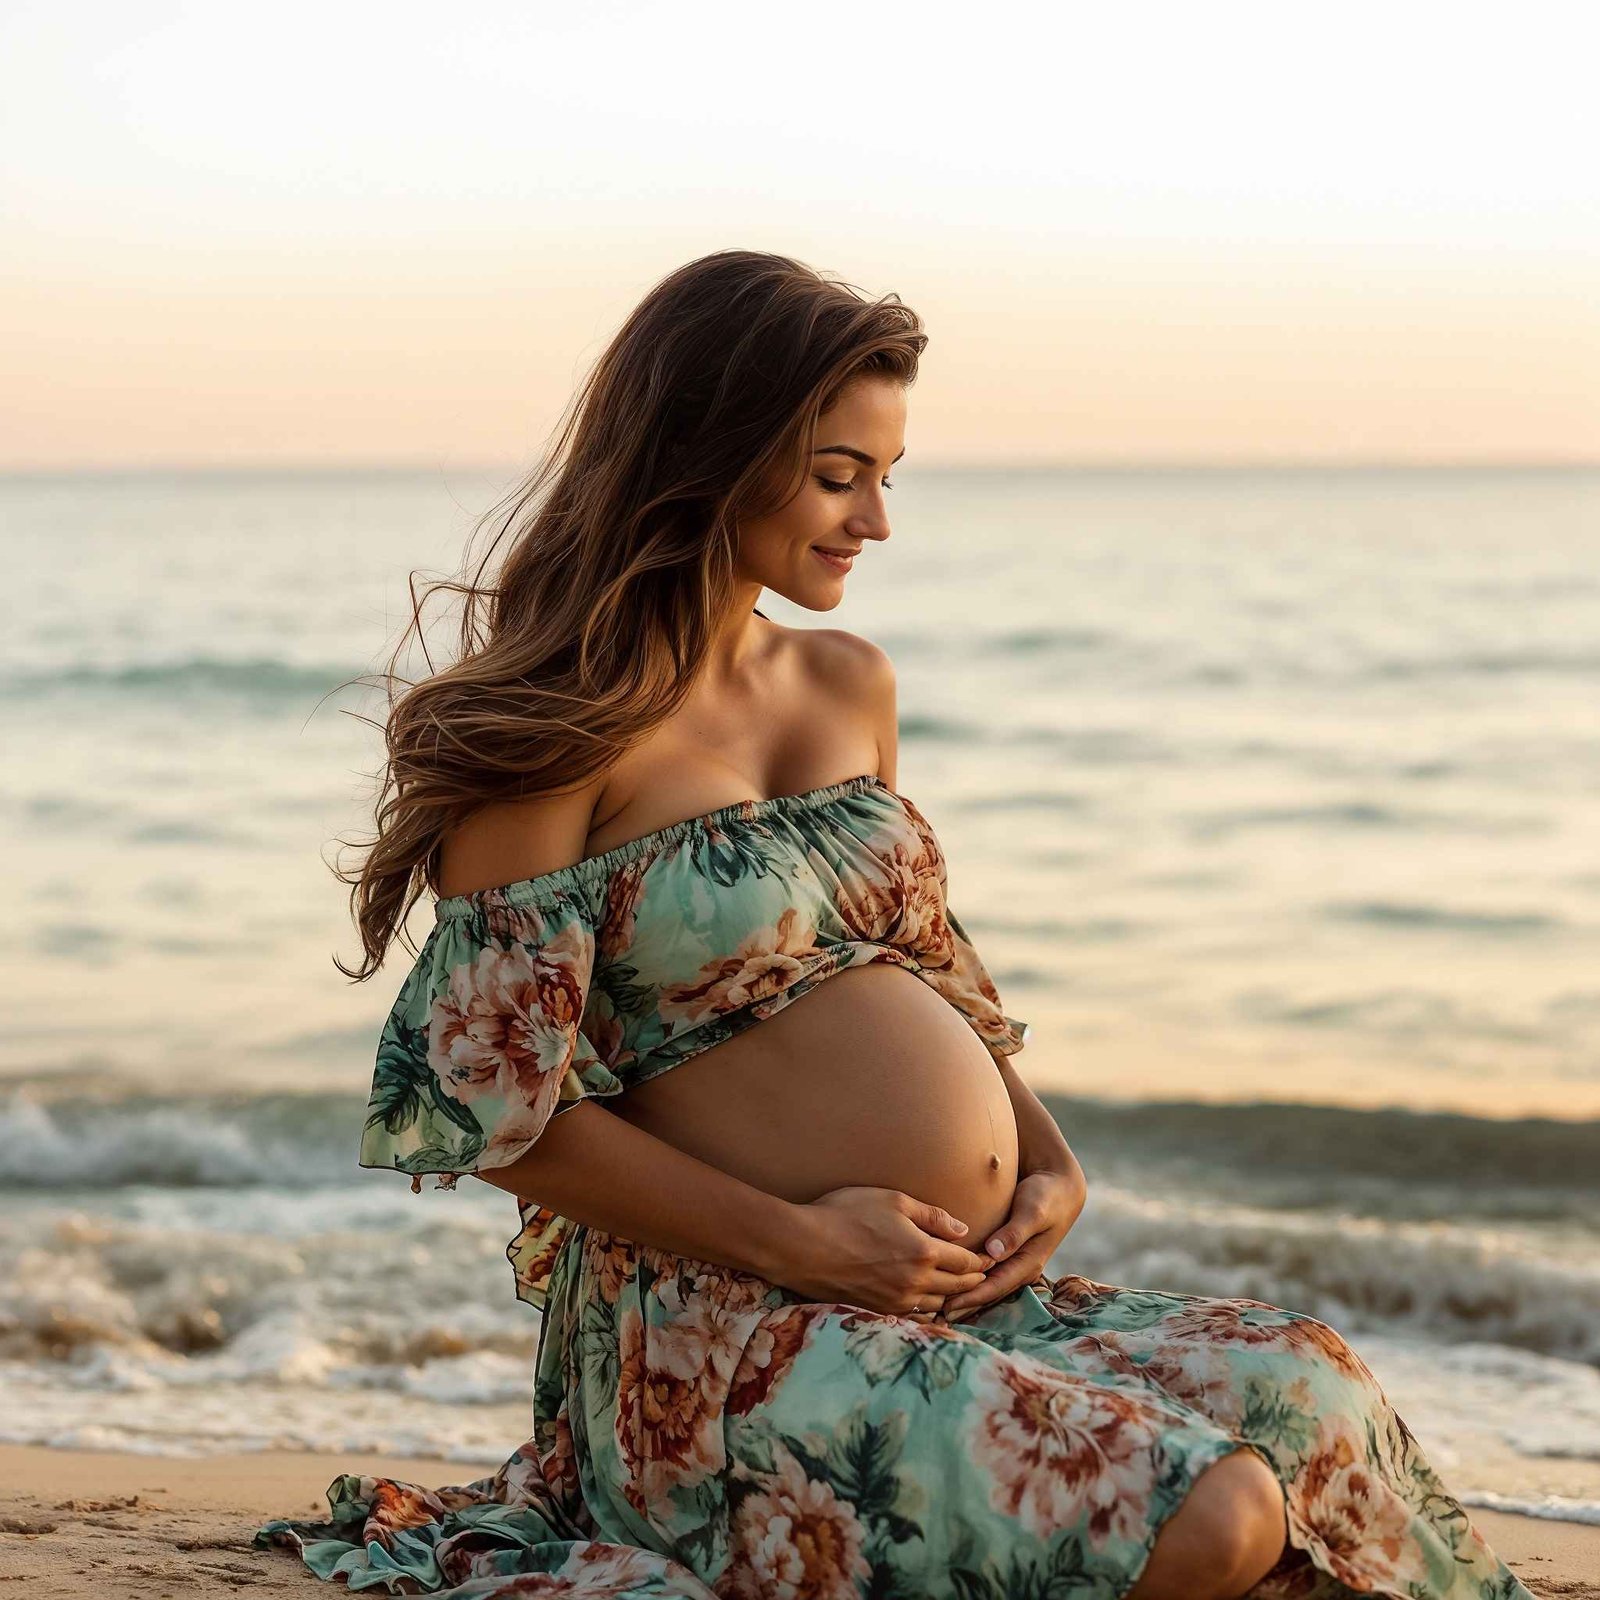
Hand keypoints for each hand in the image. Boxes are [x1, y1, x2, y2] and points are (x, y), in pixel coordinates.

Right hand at [779, 1186, 994, 1321]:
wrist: (803, 1246)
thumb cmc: (846, 1214)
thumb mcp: (892, 1200)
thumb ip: (932, 1216)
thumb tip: (962, 1230)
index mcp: (924, 1253)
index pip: (965, 1262)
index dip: (979, 1260)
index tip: (989, 1259)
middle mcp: (915, 1283)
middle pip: (956, 1287)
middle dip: (972, 1281)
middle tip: (983, 1276)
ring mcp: (896, 1301)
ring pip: (937, 1305)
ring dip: (951, 1298)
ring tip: (959, 1291)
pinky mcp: (878, 1311)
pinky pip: (914, 1316)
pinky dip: (927, 1310)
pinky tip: (928, 1303)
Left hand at [939, 1168, 1084, 1323]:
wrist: (1058, 1185)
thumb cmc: (1046, 1196)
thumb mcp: (1033, 1212)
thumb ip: (1015, 1232)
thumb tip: (994, 1252)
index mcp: (1028, 1263)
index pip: (995, 1287)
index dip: (971, 1298)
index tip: (948, 1306)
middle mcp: (1020, 1267)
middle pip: (987, 1292)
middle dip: (963, 1305)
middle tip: (936, 1316)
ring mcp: (1013, 1261)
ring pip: (985, 1285)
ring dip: (964, 1296)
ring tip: (938, 1307)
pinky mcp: (1006, 1253)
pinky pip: (985, 1272)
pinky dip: (968, 1280)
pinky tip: (949, 1283)